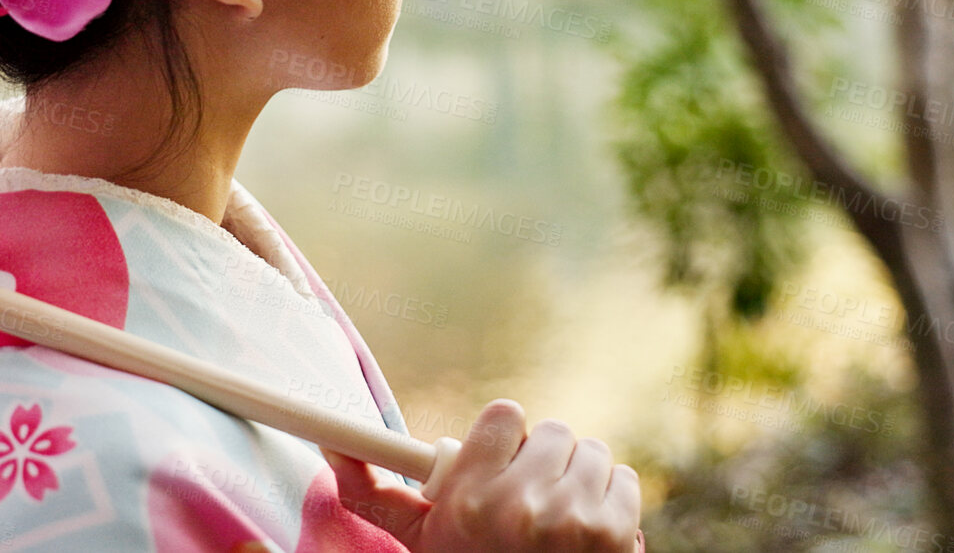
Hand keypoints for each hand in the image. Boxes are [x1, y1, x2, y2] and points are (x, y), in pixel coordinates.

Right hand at [327, 399, 642, 551]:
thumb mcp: (420, 541)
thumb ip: (375, 492)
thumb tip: (330, 445)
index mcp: (466, 498)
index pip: (506, 414)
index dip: (506, 440)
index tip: (502, 463)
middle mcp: (519, 503)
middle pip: (552, 431)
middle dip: (544, 462)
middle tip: (530, 500)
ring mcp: (572, 517)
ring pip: (591, 452)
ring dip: (579, 481)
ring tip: (557, 523)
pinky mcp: (614, 533)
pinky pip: (623, 481)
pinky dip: (610, 503)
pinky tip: (586, 535)